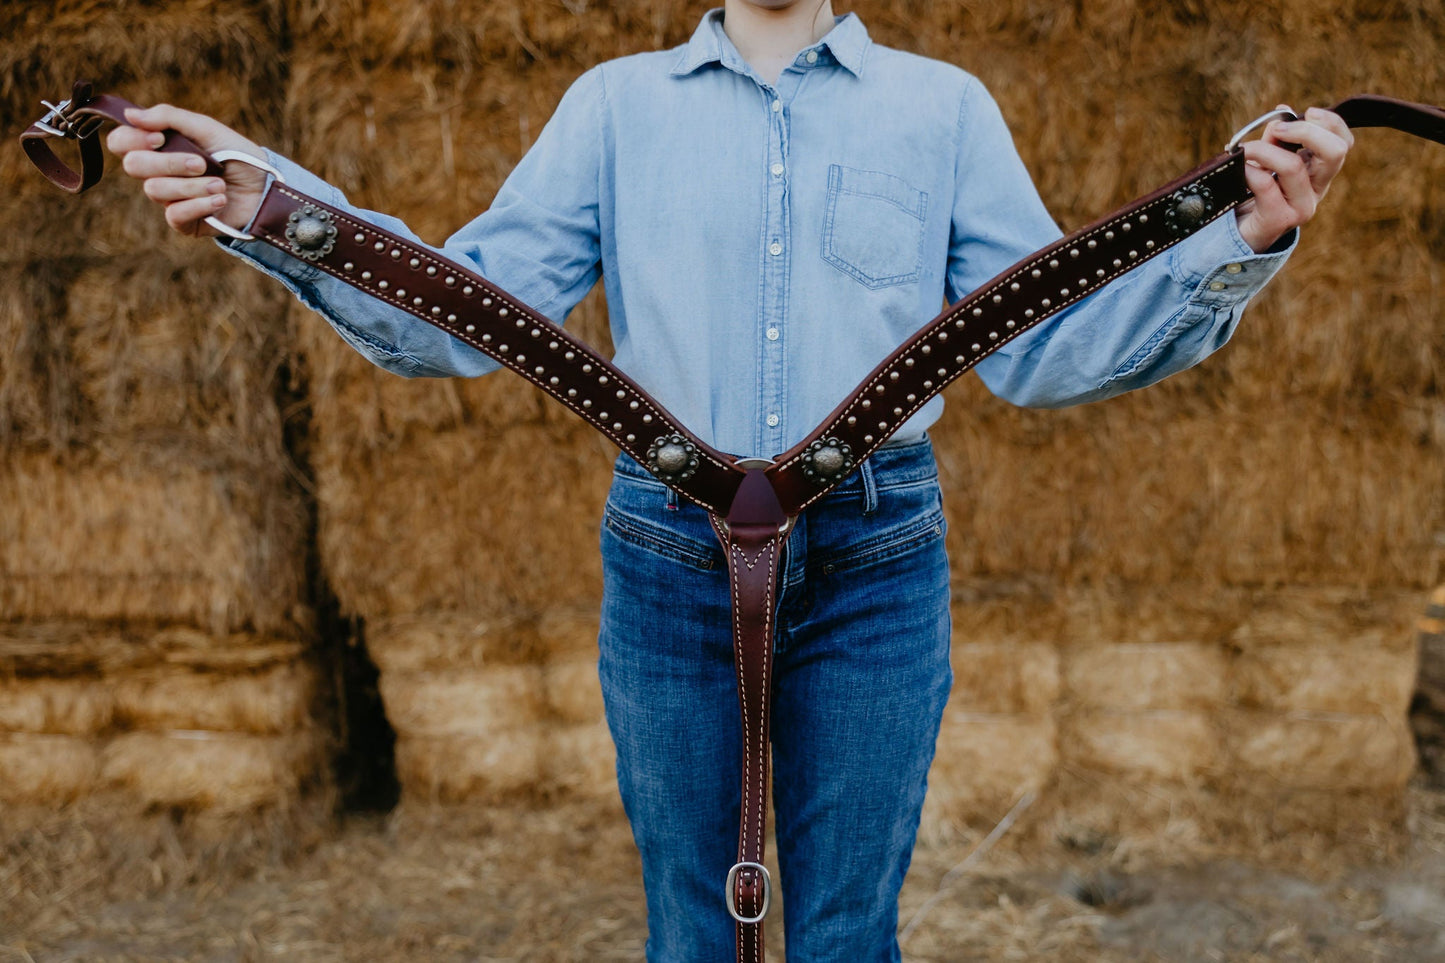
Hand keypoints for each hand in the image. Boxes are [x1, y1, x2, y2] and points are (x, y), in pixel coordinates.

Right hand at [105, 104, 268, 237]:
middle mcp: (158, 172)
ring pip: (155, 190)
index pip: (121, 142)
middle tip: (201, 163)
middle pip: (133, 166)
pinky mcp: (184, 222)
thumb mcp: (206, 128)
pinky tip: (220, 200)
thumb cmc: (237, 156)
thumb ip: (169, 117)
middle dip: (169, 163)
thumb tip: (130, 114)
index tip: (159, 138)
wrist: (267, 188)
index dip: (132, 139)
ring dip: (192, 186)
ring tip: (220, 185)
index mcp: (158, 146)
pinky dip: (199, 205)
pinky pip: (174, 214)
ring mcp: (169, 198)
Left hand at [1234, 106, 1353, 252]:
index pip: (1345, 143)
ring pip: (1294, 166)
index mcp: (1320, 171)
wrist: (1240, 233)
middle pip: (1335, 151)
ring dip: (1265, 150)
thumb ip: (1277, 138)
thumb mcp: (1270, 160)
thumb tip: (1281, 112)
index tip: (1308, 112)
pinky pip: (1265, 184)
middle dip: (1305, 131)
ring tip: (1246, 149)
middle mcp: (1318, 189)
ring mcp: (1302, 206)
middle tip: (1278, 129)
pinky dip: (1249, 169)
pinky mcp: (1279, 219)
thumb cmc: (1256, 193)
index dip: (1331, 122)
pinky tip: (1240, 168)